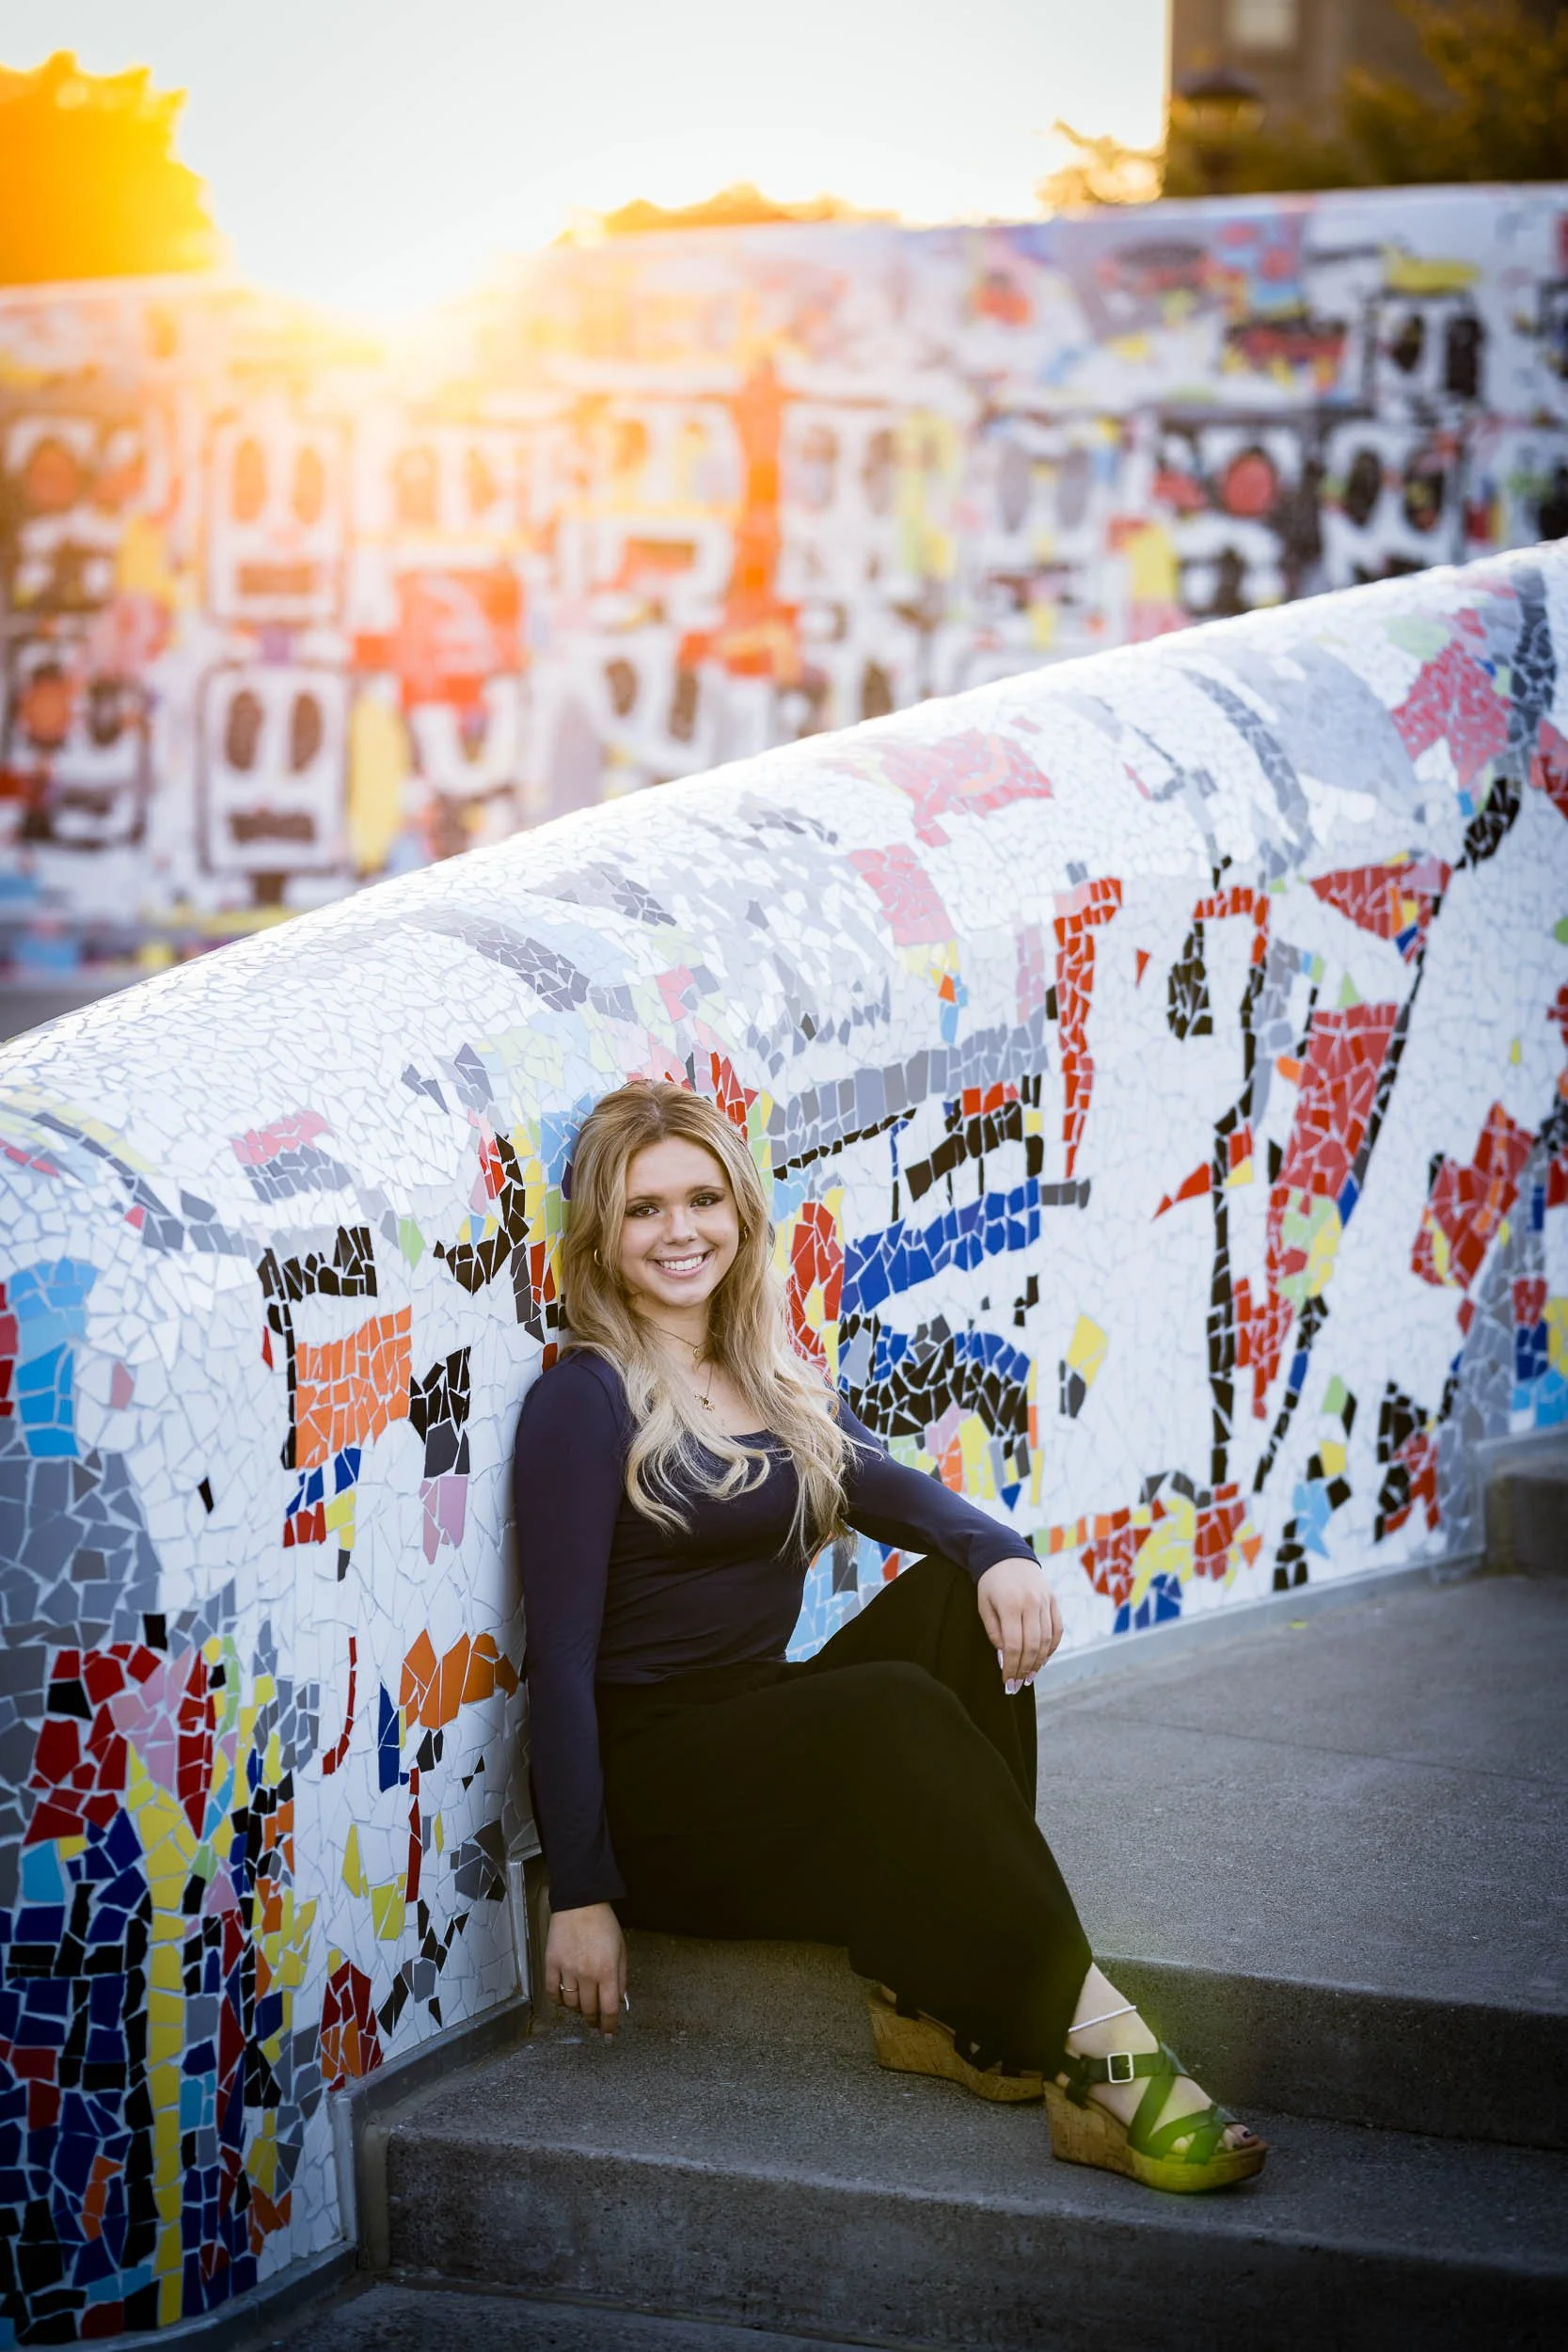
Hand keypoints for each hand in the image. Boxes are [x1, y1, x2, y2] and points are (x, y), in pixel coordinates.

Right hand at [543, 1901, 626, 2037]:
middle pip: (589, 2009)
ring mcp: (567, 1969)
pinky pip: (552, 1992)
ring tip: (581, 2007)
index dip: (608, 2026)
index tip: (607, 2035)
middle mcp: (587, 1974)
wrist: (580, 1902)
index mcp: (607, 1971)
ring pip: (570, 2004)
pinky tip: (563, 2000)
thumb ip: (621, 1977)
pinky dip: (557, 2001)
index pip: (608, 2009)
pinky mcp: (551, 1964)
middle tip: (594, 2024)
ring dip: (576, 2010)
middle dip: (593, 2021)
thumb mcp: (621, 1949)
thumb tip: (619, 2001)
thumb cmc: (603, 1924)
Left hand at [977, 1556, 1061, 1690]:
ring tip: (1030, 1676)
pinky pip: (1057, 1628)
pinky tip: (1044, 1659)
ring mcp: (1045, 1601)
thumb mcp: (984, 1605)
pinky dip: (1052, 1647)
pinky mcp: (1053, 1600)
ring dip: (1039, 1662)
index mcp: (1010, 1605)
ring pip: (1047, 1640)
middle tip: (1018, 1685)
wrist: (1007, 1554)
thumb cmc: (991, 1583)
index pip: (1014, 1645)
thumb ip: (994, 1631)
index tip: (1007, 1681)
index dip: (1011, 1667)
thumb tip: (1004, 1657)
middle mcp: (1031, 1603)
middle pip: (1033, 1646)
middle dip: (1025, 1669)